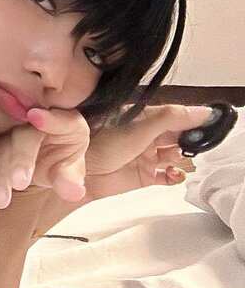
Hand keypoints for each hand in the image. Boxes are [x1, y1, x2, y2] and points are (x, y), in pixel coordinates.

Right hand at [0, 106, 90, 209]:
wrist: (37, 161)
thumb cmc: (59, 163)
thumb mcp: (68, 173)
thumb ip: (70, 179)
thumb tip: (75, 192)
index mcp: (65, 122)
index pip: (61, 119)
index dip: (50, 119)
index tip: (36, 119)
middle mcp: (32, 119)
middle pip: (24, 135)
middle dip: (21, 157)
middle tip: (20, 182)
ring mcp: (7, 128)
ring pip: (0, 146)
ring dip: (0, 173)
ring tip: (0, 200)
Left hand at [79, 103, 214, 200]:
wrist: (79, 171)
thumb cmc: (100, 143)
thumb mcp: (139, 127)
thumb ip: (170, 119)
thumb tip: (201, 111)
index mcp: (145, 117)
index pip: (176, 115)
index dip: (192, 119)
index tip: (209, 123)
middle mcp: (147, 135)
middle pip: (178, 135)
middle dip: (190, 139)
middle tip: (197, 143)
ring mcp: (146, 155)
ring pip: (175, 155)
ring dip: (183, 157)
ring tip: (183, 158)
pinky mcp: (144, 176)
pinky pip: (167, 176)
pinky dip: (175, 176)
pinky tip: (174, 174)